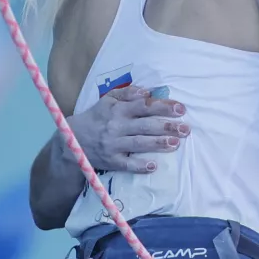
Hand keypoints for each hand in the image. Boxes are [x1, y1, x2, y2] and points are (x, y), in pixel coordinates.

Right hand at [70, 85, 189, 173]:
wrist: (72, 140)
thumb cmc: (96, 117)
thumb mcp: (108, 99)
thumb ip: (127, 93)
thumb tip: (147, 92)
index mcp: (118, 109)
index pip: (144, 106)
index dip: (163, 107)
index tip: (181, 109)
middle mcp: (116, 126)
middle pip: (145, 125)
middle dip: (167, 126)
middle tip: (186, 129)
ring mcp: (113, 144)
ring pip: (139, 143)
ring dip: (158, 143)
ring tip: (176, 143)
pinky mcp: (111, 161)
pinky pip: (126, 164)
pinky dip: (139, 166)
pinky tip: (153, 166)